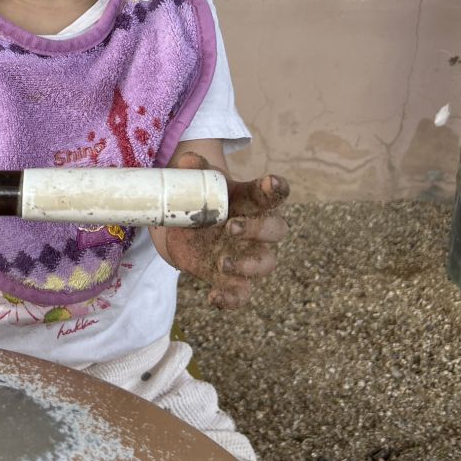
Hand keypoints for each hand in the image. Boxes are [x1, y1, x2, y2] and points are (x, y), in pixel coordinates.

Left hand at [164, 150, 288, 308]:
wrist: (184, 229)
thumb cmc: (201, 200)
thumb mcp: (197, 183)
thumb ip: (194, 170)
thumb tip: (188, 161)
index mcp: (251, 200)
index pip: (273, 193)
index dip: (275, 188)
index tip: (271, 183)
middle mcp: (257, 229)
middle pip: (276, 229)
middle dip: (258, 229)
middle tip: (231, 228)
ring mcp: (247, 255)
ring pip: (267, 263)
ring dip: (249, 265)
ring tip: (223, 263)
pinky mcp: (232, 278)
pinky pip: (242, 293)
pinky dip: (231, 299)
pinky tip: (214, 298)